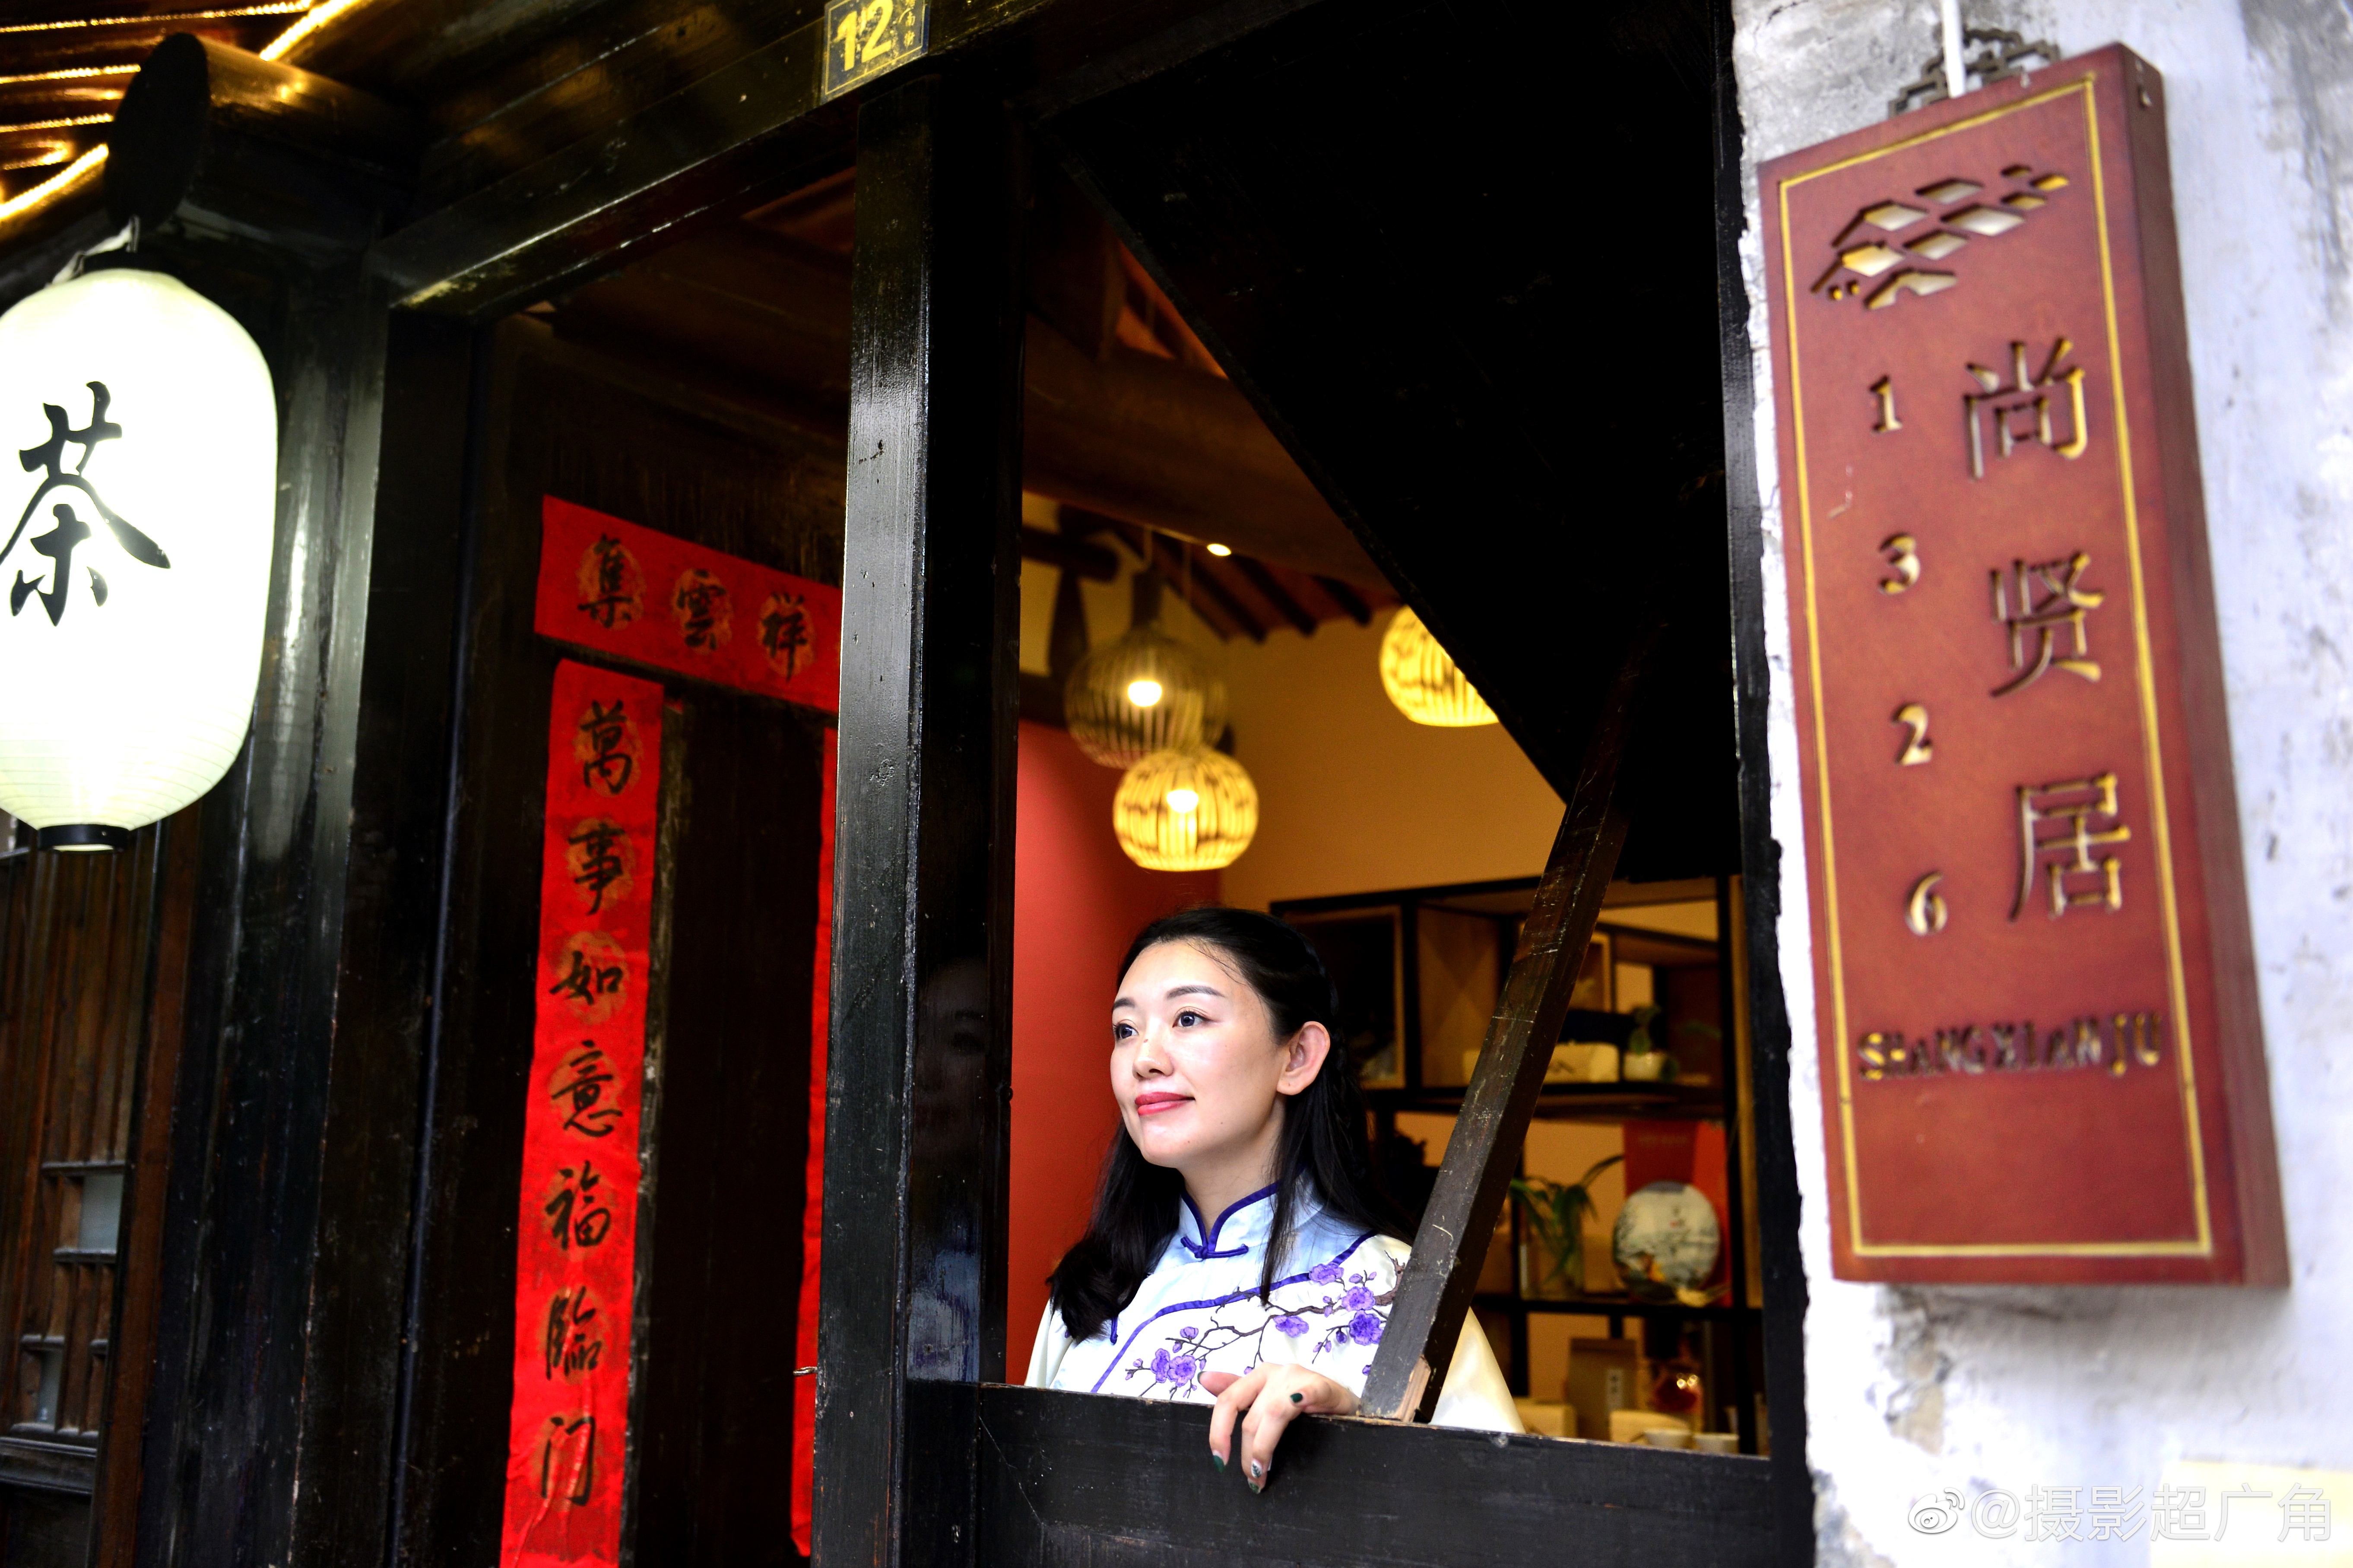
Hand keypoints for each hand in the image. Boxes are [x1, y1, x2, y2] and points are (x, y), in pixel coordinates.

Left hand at [1201, 1363, 1355, 1492]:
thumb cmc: (1302, 1402)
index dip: (1218, 1432)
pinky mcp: (1322, 1386)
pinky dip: (1301, 1405)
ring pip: (1272, 1414)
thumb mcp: (1267, 1397)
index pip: (1228, 1400)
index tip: (1219, 1461)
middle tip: (1252, 1478)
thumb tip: (1204, 1380)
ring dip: (1264, 1448)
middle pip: (1250, 1416)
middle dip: (1246, 1453)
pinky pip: (1307, 1396)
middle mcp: (1275, 1373)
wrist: (1342, 1401)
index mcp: (1258, 1376)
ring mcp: (1298, 1378)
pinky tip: (1294, 1424)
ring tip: (1262, 1474)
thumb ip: (1237, 1392)